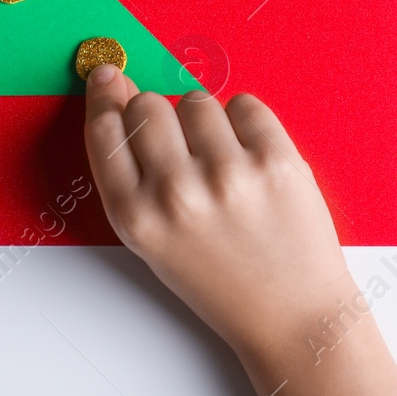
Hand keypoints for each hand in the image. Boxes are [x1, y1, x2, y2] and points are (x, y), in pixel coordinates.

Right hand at [83, 65, 396, 395]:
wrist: (291, 317)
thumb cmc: (222, 280)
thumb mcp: (153, 239)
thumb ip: (130, 174)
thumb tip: (117, 91)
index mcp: (137, 218)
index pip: (104, 130)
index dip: (105, 97)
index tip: (110, 78)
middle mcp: (177, 194)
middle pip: (148, 106)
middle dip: (161, 117)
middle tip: (183, 148)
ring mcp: (228, 176)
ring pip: (196, 100)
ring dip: (207, 122)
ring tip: (223, 163)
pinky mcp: (276, 162)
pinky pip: (245, 105)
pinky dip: (247, 124)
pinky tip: (250, 160)